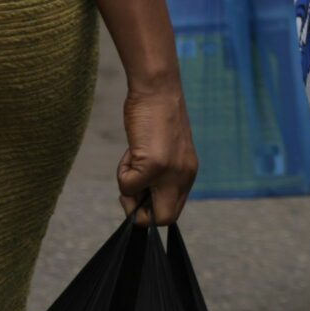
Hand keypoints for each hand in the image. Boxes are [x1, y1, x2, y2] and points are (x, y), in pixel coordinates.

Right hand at [119, 81, 197, 224]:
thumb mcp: (164, 152)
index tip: (140, 193)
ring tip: (134, 158)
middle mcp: (184, 176)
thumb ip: (159, 176)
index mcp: (187, 174)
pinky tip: (131, 150)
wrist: (157, 90)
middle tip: (131, 186)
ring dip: (129, 189)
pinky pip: (128, 187)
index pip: (172, 213)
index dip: (151, 211)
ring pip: (143, 208)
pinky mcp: (154, 165)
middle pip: (163, 220)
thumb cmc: (154, 118)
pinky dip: (122, 172)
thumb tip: (139, 201)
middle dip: (139, 211)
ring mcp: (171, 172)